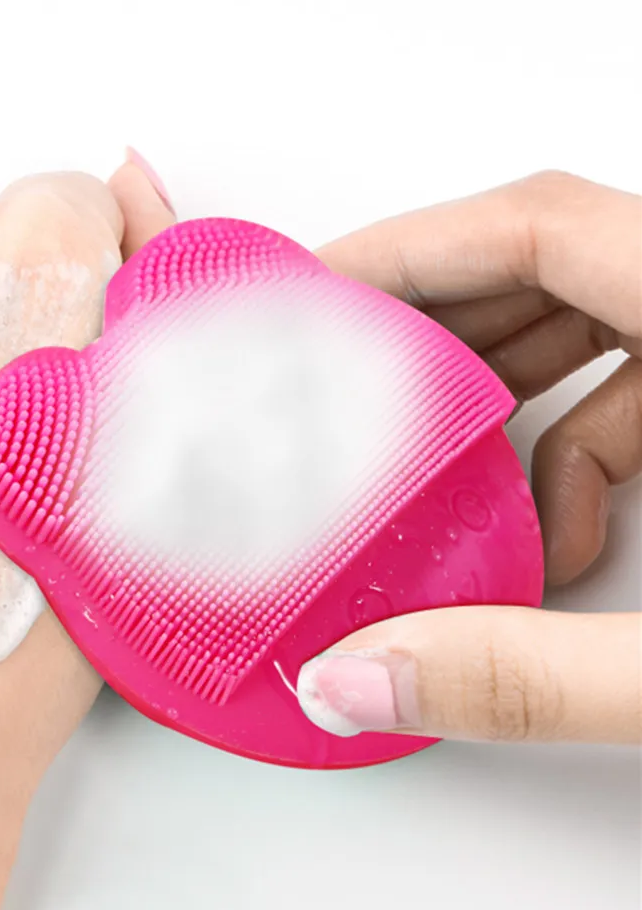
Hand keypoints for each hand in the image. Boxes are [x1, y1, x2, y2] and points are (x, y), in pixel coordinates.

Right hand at [298, 171, 640, 744]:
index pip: (542, 226)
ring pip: (594, 326)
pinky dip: (581, 456)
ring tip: (438, 481)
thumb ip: (526, 677)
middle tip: (340, 384)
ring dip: (503, 404)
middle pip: (550, 265)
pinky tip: (558, 542)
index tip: (316, 296)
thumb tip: (356, 683)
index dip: (415, 248)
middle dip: (432, 329)